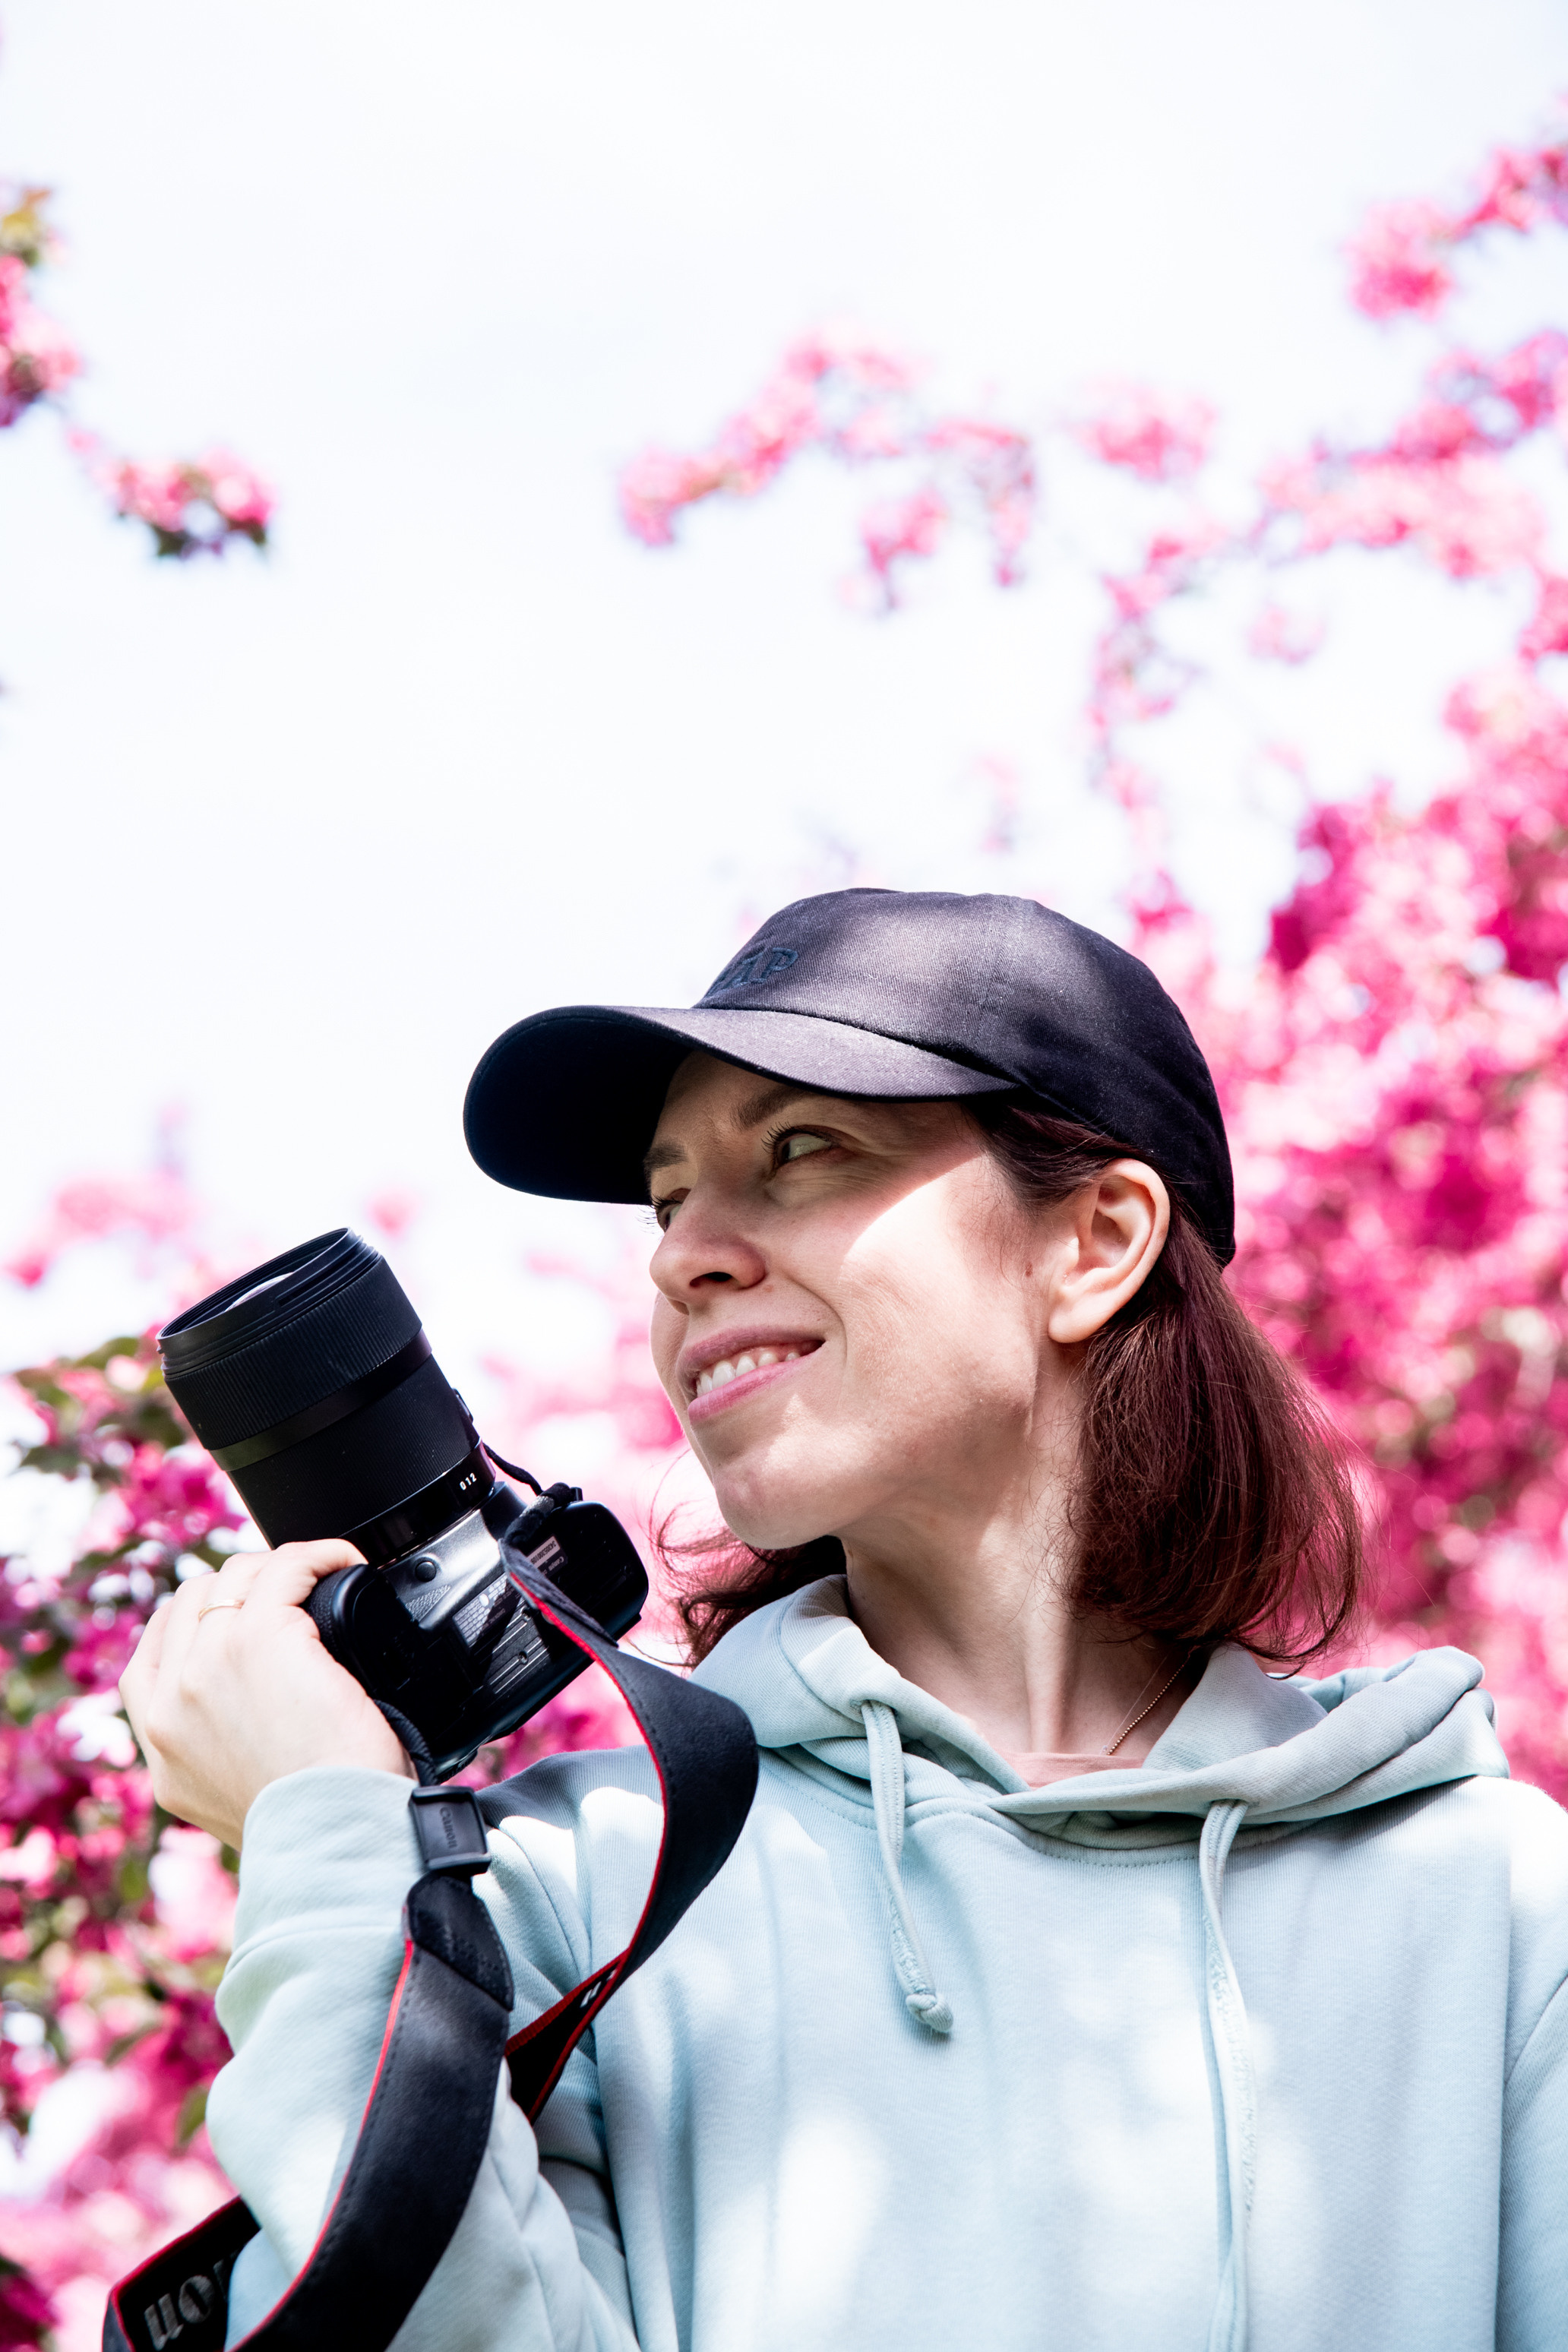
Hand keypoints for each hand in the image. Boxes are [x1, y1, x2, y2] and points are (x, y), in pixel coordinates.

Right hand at [120, 1542, 412, 1848]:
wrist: (335, 1841)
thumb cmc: (315, 1828)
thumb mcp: (237, 1804)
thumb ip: (224, 1759)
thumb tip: (254, 1725)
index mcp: (162, 1750)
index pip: (148, 1660)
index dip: (190, 1626)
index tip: (231, 1620)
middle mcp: (171, 1706)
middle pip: (188, 1605)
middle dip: (236, 1590)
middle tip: (289, 1596)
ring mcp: (208, 1665)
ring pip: (234, 1579)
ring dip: (277, 1569)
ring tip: (319, 1576)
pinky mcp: (261, 1636)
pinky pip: (287, 1567)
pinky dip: (320, 1556)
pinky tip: (344, 1564)